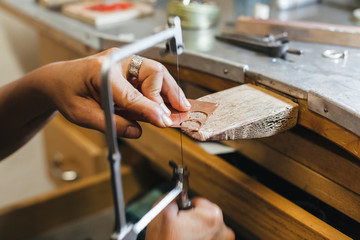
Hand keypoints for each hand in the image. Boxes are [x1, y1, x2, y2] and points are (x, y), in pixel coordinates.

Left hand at [37, 48, 190, 137]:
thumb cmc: (67, 94)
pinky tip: (169, 102)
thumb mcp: (83, 115)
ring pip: (156, 73)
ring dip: (169, 91)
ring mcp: (124, 61)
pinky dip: (162, 90)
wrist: (58, 80)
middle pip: (153, 72)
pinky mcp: (129, 66)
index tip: (165, 122)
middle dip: (169, 92)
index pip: (132, 93)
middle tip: (180, 110)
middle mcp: (116, 61)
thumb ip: (111, 124)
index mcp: (101, 71)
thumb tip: (136, 131)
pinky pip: (151, 76)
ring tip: (181, 106)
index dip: (150, 109)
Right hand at [145, 197, 234, 239]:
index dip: (185, 210)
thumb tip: (178, 194)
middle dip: (192, 221)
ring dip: (196, 233)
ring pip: (206, 229)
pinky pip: (209, 239)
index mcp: (212, 216)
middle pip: (204, 216)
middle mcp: (224, 231)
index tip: (179, 219)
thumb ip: (172, 197)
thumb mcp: (160, 212)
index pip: (198, 201)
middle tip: (180, 232)